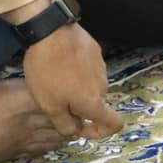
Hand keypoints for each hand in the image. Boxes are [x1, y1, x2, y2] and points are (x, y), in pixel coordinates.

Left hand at [22, 24, 121, 140]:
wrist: (50, 30)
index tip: (81, 128)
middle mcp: (102, 85)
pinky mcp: (95, 49)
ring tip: (55, 77)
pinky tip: (60, 61)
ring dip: (78, 87)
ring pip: (91, 85)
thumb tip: (76, 132)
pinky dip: (78, 70)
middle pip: (96, 104)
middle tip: (56, 99)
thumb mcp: (48, 105)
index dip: (100, 132)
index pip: (114, 124)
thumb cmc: (47, 71)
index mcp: (93, 102)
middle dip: (80, 107)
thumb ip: (65, 125)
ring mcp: (101, 65)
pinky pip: (89, 68)